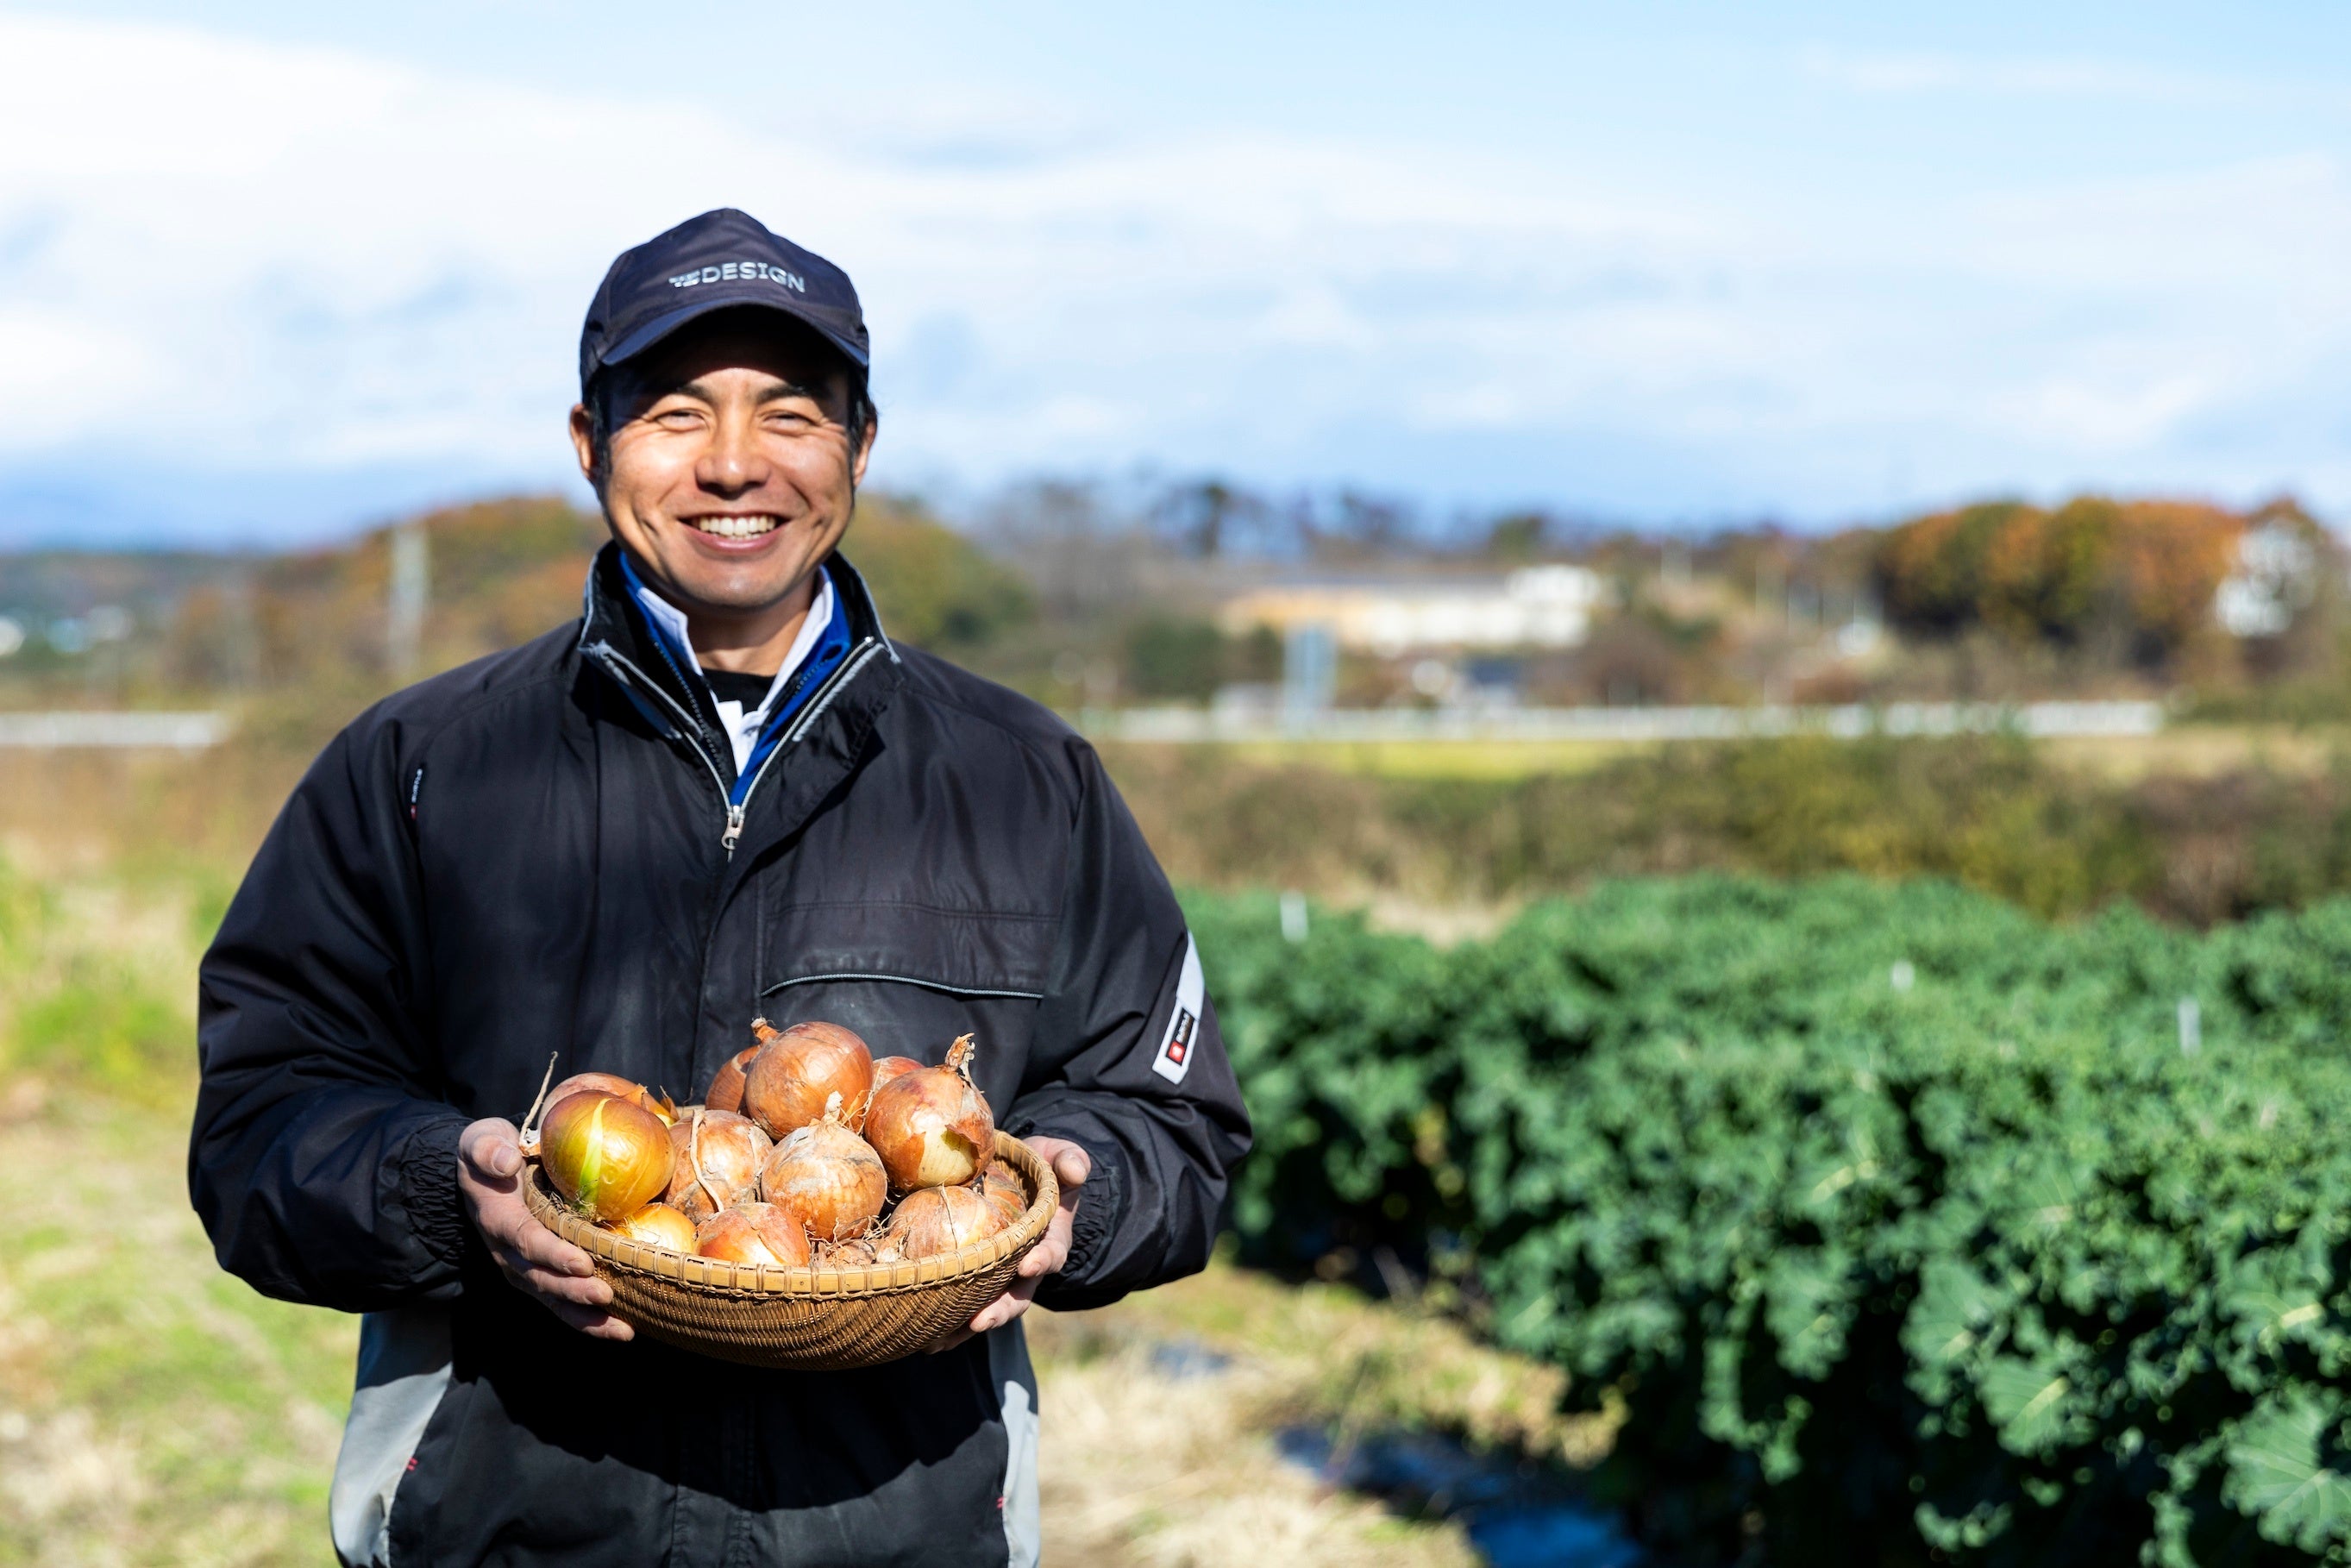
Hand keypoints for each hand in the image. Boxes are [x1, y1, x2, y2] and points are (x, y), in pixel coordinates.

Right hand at [457, 1117, 633, 1341]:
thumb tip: (507, 1161)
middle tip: (606, 1296)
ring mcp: (522, 1267)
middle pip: (539, 1279)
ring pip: (552, 1299)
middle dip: (572, 1291)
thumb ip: (488, 1149)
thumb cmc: (490, 1150)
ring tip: (621, 1330)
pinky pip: (560, 1302)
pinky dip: (587, 1320)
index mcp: (498, 1218)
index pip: (525, 1240)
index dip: (552, 1254)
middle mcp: (507, 1251)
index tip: (582, 1263)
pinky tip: (620, 1330)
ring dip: (585, 1317)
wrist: (482, 1169)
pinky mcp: (538, 1274)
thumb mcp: (481, 1139)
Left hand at [928, 1136, 1090, 1352]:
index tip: (1027, 1266)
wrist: (1014, 1180)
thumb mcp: (1056, 1155)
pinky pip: (963, 1306)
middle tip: (979, 1321)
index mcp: (1050, 1238)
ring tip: (939, 1341)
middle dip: (1000, 1310)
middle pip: (1018, 1296)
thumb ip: (1069, 1158)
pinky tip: (921, 1338)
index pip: (1052, 1253)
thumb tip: (1077, 1171)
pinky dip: (945, 1325)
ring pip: (988, 1309)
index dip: (1042, 1261)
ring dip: (966, 1328)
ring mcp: (1001, 1278)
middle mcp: (1026, 1267)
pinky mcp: (976, 1281)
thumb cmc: (1036, 1166)